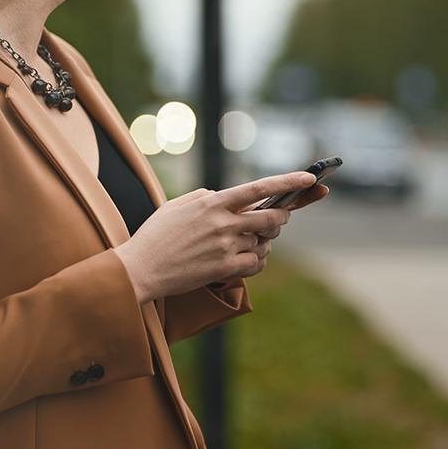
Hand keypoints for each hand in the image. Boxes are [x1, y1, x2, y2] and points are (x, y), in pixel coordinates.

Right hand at [113, 171, 318, 304]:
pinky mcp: (224, 268)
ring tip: (246, 242)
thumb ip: (205, 196)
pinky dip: (257, 261)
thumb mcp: (177, 205)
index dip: (287, 182)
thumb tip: (226, 196)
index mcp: (212, 202)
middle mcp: (223, 223)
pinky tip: (245, 259)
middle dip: (282, 217)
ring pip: (264, 242)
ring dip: (263, 241)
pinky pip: (256, 263)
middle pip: (271, 216)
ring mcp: (225, 247)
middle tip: (278, 218)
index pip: (258, 188)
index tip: (308, 179)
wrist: (139, 269)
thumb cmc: (155, 236)